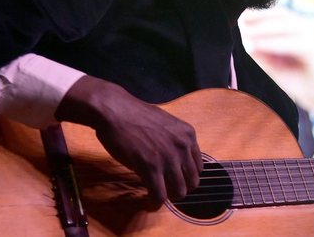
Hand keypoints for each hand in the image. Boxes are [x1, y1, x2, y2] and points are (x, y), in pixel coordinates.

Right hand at [55, 75, 202, 204]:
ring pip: (179, 192)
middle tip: (166, 188)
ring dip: (168, 197)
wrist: (115, 110)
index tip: (175, 179)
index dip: (186, 177)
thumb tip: (176, 160)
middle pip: (192, 182)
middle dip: (179, 188)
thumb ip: (175, 141)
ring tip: (157, 194)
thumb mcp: (166, 124)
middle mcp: (182, 147)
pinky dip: (154, 202)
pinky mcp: (150, 168)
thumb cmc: (135, 115)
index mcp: (188, 135)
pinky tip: (148, 200)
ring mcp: (168, 158)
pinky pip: (159, 195)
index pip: (198, 167)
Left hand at [240, 7, 313, 136]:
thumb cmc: (300, 81)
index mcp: (299, 29)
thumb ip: (261, 53)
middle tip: (240, 23)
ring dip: (264, 29)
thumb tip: (246, 39)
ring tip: (246, 34)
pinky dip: (273, 44)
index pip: (278, 14)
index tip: (241, 17)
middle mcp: (307, 29)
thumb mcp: (275, 65)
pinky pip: (293, 43)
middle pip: (281, 15)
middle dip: (259, 18)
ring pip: (286, 26)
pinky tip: (257, 46)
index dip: (259, 13)